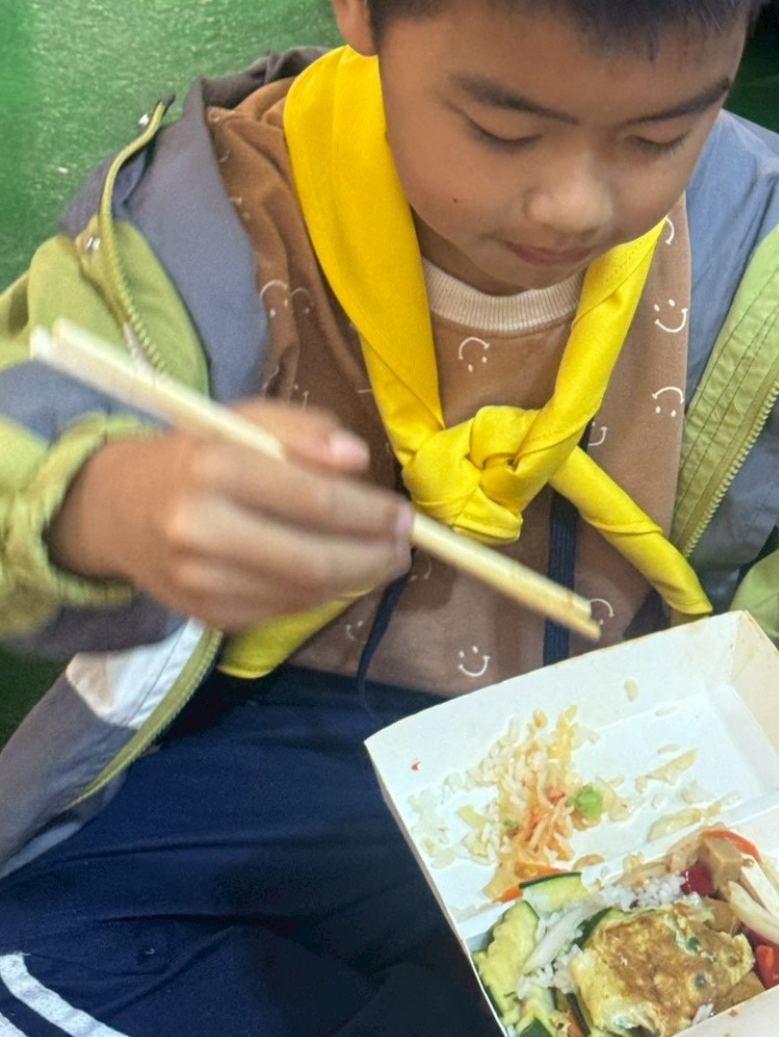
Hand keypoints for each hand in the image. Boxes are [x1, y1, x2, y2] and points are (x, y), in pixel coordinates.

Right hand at [49, 402, 412, 629]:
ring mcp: (201, 582)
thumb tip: (358, 460)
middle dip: (374, 558)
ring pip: (305, 593)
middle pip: (314, 560)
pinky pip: (284, 610)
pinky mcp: (206, 617)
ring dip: (357, 581)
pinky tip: (336, 574)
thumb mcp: (245, 419)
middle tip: (403, 548)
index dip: (371, 515)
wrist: (115, 509)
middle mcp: (201, 530)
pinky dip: (322, 594)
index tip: (404, 517)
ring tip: (381, 559)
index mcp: (213, 468)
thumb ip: (306, 431)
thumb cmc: (196, 453)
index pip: (313, 501)